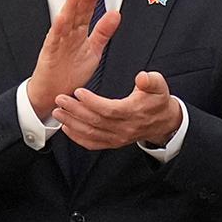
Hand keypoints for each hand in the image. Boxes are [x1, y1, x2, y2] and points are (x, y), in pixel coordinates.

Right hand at [23, 0, 120, 123]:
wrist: (54, 93)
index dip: (92, 0)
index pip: (86, 12)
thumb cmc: (71, 72)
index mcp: (79, 33)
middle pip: (76, 13)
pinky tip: (62, 18)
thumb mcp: (93, 50)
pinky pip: (54, 39)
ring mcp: (58, 42)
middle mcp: (68, 35)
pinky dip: (58, 28)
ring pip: (65, 21)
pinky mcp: (50, 53)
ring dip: (70, 7)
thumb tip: (116, 14)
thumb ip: (103, 32)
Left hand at [55, 69, 183, 152]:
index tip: (78, 92)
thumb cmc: (158, 101)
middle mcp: (124, 128)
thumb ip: (151, 80)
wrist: (164, 122)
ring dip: (72, 123)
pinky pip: (93, 143)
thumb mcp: (159, 86)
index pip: (108, 109)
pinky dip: (77, 137)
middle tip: (60, 99)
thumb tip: (142, 77)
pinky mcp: (113, 143)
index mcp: (133, 113)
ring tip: (58, 112)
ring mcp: (118, 138)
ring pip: (91, 133)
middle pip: (95, 121)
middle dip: (75, 110)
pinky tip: (66, 128)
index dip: (92, 102)